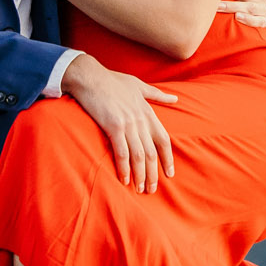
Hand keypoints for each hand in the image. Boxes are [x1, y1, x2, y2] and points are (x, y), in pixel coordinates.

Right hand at [63, 56, 177, 192]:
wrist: (89, 75)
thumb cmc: (112, 80)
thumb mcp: (139, 85)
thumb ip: (157, 95)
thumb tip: (175, 99)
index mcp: (148, 112)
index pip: (164, 140)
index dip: (168, 159)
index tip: (170, 174)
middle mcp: (141, 120)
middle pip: (152, 153)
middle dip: (153, 174)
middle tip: (152, 190)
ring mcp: (128, 123)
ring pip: (139, 156)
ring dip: (140, 175)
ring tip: (140, 190)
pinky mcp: (113, 126)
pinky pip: (122, 152)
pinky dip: (124, 168)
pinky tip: (124, 180)